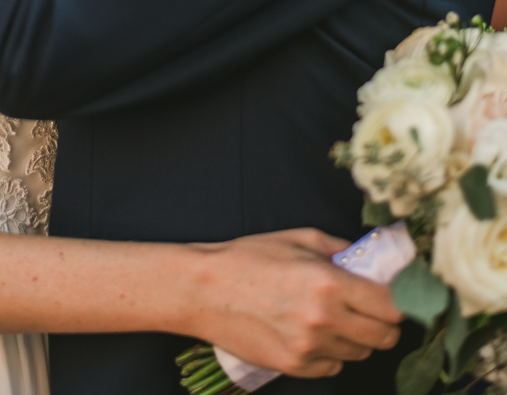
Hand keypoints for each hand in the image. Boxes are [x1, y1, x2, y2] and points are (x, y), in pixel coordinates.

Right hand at [182, 229, 401, 379]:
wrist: (205, 290)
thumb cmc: (249, 258)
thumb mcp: (299, 239)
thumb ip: (341, 250)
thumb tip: (372, 260)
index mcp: (330, 283)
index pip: (392, 306)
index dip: (400, 302)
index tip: (395, 296)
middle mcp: (325, 319)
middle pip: (385, 336)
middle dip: (383, 322)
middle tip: (368, 307)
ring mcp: (310, 348)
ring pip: (361, 352)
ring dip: (357, 337)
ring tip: (333, 316)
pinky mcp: (296, 367)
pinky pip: (334, 366)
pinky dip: (331, 352)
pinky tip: (311, 332)